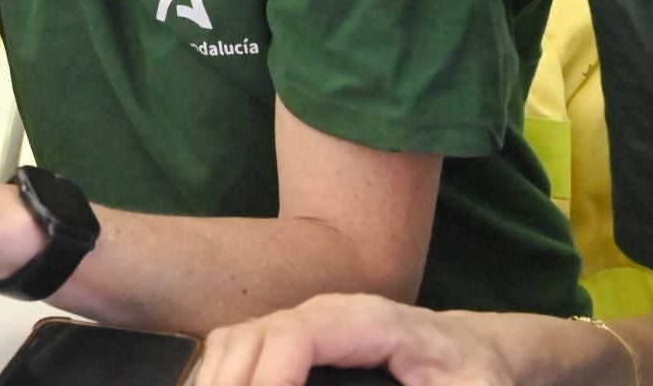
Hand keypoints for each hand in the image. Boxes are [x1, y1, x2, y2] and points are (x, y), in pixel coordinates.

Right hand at [198, 294, 522, 385]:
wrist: (476, 351)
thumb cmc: (477, 377)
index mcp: (369, 322)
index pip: (298, 335)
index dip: (270, 375)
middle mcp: (326, 314)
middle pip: (251, 337)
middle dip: (228, 383)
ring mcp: (305, 323)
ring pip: (235, 342)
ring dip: (215, 380)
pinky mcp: (295, 339)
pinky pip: (239, 349)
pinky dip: (220, 376)